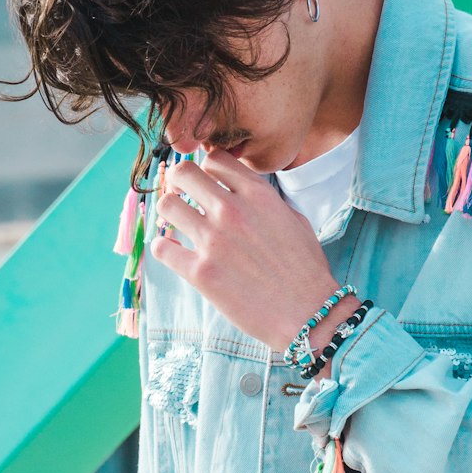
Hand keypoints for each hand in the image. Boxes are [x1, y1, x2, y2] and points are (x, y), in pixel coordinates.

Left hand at [150, 148, 355, 356]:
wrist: (310, 313)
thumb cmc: (306, 270)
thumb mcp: (295, 220)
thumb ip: (266, 200)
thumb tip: (244, 193)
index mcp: (257, 195)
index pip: (216, 159)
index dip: (207, 169)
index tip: (206, 183)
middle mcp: (232, 210)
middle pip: (184, 173)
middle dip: (179, 183)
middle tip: (183, 198)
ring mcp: (213, 241)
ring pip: (167, 205)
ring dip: (169, 213)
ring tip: (178, 226)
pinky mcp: (200, 272)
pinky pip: (161, 248)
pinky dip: (164, 249)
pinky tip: (175, 254)